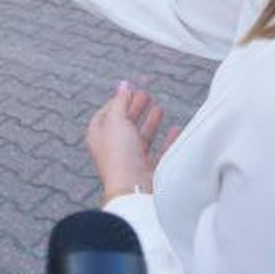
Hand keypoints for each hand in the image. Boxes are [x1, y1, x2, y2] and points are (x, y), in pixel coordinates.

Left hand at [86, 82, 181, 202]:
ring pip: (141, 137)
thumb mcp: (116, 120)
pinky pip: (159, 152)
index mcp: (99, 136)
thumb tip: (123, 84)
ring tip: (159, 108)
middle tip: (147, 94)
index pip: (107, 113)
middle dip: (135, 108)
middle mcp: (113, 148)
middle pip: (125, 124)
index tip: (130, 90)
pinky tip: (175, 129)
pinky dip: (167, 140)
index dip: (118, 101)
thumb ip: (121, 101)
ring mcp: (131, 160)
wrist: (133, 189)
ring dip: (150, 122)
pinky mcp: (148, 171)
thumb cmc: (119, 154)